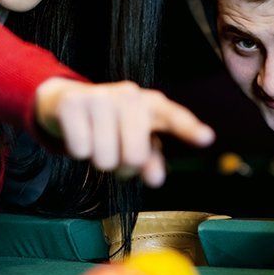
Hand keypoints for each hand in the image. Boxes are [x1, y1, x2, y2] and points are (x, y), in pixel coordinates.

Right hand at [34, 78, 214, 185]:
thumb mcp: (135, 140)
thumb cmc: (111, 125)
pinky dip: (78, 151)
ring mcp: (101, 96)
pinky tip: (78, 134)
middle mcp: (130, 95)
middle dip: (123, 166)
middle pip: (135, 156)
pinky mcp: (73, 103)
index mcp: (152, 105)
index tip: (207, 138)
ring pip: (105, 159)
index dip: (190, 129)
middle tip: (116, 153)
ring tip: (97, 141)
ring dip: (99, 160)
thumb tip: (156, 179)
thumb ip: (151, 159)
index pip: (175, 118)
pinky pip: (80, 151)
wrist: (67, 101)